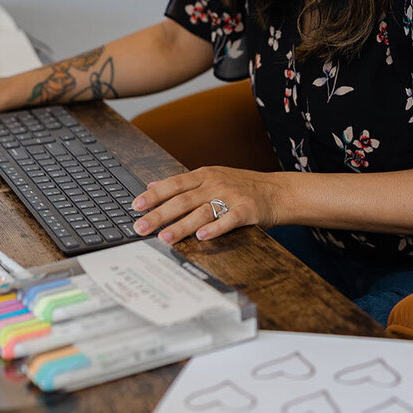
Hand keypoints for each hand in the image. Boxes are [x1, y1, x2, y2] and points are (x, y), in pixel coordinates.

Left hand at [131, 166, 287, 245]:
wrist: (277, 191)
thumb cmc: (241, 187)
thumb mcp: (211, 177)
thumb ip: (183, 183)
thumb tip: (152, 186)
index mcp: (204, 175)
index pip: (173, 184)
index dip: (154, 195)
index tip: (135, 206)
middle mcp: (215, 183)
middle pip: (182, 200)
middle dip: (159, 214)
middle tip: (140, 227)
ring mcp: (231, 196)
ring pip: (201, 212)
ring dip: (181, 225)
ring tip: (164, 237)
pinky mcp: (247, 210)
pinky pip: (229, 219)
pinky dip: (215, 228)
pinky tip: (202, 237)